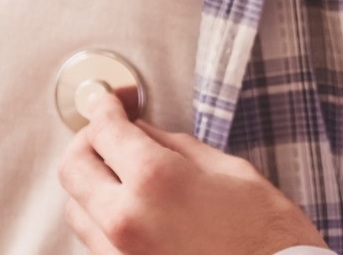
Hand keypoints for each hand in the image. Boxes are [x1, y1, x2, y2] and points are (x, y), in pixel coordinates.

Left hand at [58, 88, 325, 254]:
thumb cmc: (268, 236)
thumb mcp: (230, 170)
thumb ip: (176, 147)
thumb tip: (143, 133)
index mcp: (156, 180)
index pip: (104, 130)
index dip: (106, 107)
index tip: (111, 102)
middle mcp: (127, 219)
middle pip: (73, 168)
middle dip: (88, 142)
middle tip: (110, 132)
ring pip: (76, 209)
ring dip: (92, 184)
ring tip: (120, 173)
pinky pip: (95, 241)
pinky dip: (104, 218)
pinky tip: (132, 208)